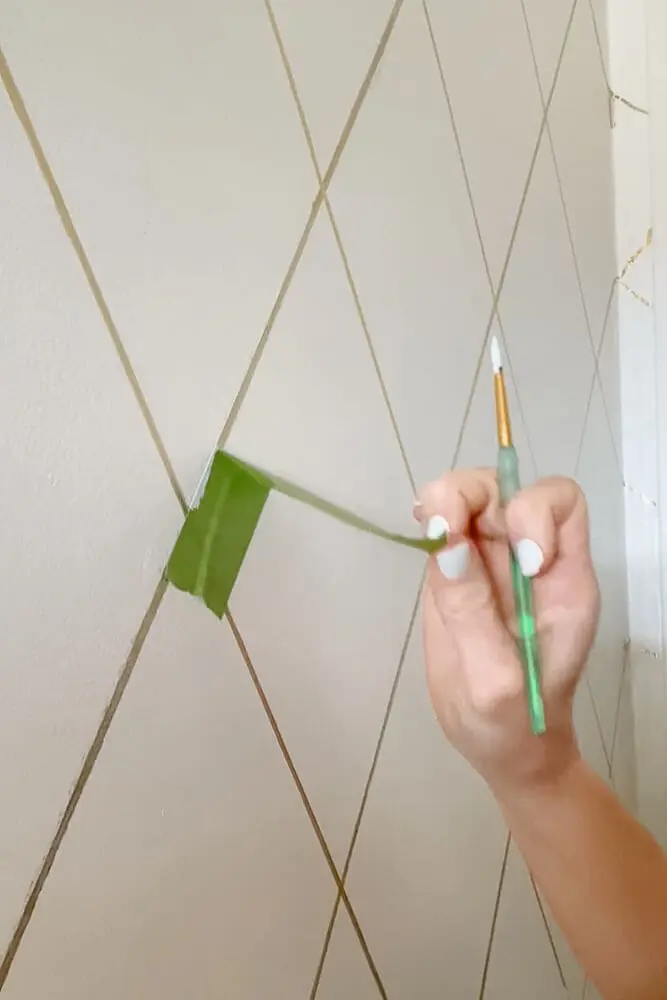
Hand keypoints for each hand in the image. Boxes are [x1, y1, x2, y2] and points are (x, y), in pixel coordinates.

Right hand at [414, 470, 599, 794]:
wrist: (505, 749)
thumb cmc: (515, 725)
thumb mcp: (496, 680)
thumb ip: (473, 612)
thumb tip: (446, 540)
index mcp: (564, 579)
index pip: (561, 504)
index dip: (533, 514)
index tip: (519, 563)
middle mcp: (531, 559)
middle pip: (508, 489)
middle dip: (473, 494)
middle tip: (444, 526)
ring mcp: (493, 563)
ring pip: (473, 497)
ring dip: (448, 501)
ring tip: (430, 531)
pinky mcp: (459, 573)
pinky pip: (448, 525)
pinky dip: (432, 518)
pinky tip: (423, 534)